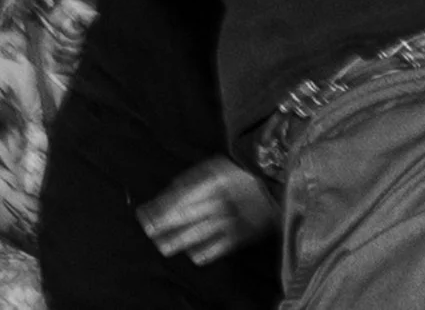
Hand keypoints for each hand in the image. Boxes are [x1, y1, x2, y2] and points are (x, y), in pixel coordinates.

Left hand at [137, 157, 276, 264]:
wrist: (281, 181)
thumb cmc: (243, 175)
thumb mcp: (218, 168)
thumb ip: (193, 181)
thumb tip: (166, 195)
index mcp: (218, 177)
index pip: (184, 193)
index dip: (163, 205)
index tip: (144, 214)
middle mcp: (225, 196)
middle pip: (191, 211)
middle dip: (168, 222)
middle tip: (150, 231)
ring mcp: (236, 215)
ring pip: (202, 230)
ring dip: (181, 240)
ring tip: (164, 247)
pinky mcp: (245, 232)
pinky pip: (223, 245)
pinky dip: (208, 251)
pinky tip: (194, 256)